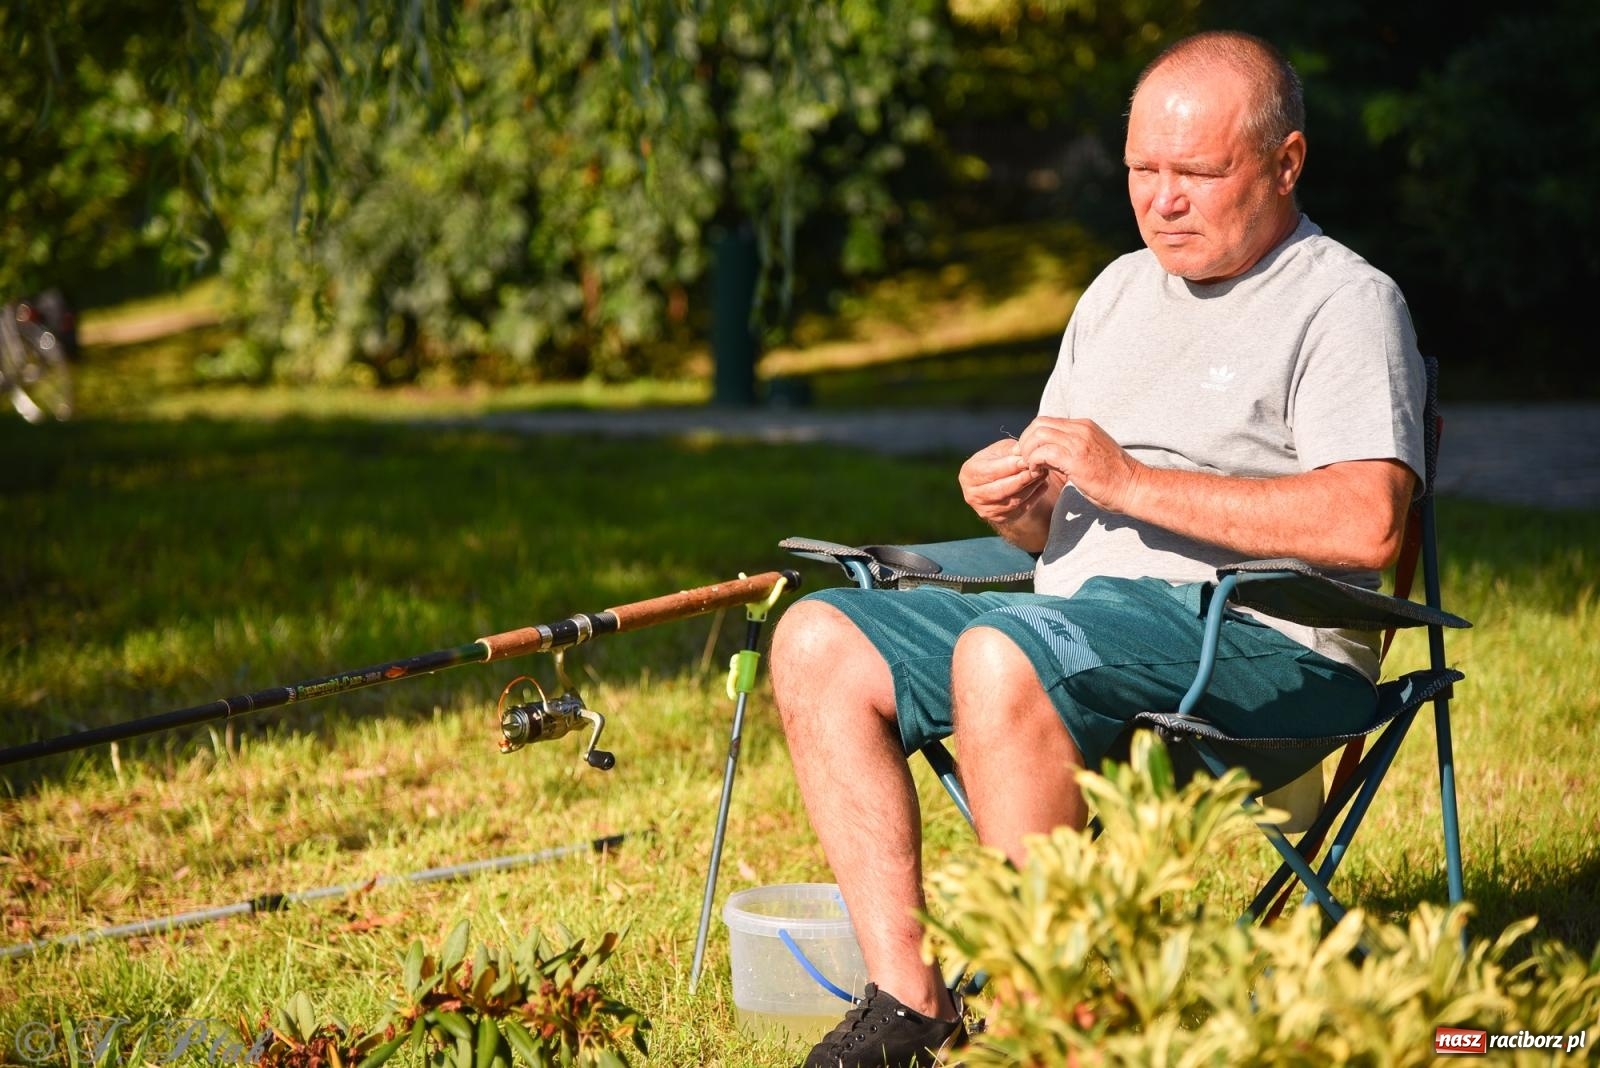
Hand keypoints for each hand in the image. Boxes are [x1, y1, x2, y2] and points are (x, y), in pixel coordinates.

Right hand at [959, 437, 1051, 526]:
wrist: (999, 481)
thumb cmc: (999, 460)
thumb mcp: (1002, 450)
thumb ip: (1011, 451)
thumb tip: (1023, 452)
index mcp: (968, 473)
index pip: (990, 472)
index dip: (1010, 466)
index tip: (1027, 460)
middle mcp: (972, 495)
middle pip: (1000, 490)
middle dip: (1022, 479)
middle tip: (1038, 469)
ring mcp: (985, 510)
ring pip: (1012, 501)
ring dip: (1030, 488)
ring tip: (1042, 475)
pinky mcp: (1000, 519)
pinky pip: (1020, 510)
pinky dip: (1034, 497)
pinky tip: (1042, 485)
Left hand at [1016, 417, 1144, 513]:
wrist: (1135, 488)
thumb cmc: (1114, 479)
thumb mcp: (1091, 455)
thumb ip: (1070, 450)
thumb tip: (1046, 455)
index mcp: (1084, 426)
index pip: (1046, 421)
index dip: (1031, 437)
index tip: (1028, 454)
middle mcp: (1081, 429)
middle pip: (1038, 424)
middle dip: (1024, 443)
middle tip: (1024, 461)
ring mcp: (1079, 442)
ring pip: (1037, 435)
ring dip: (1027, 453)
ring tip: (1032, 469)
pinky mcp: (1076, 459)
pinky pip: (1043, 452)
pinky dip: (1033, 462)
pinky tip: (1038, 474)